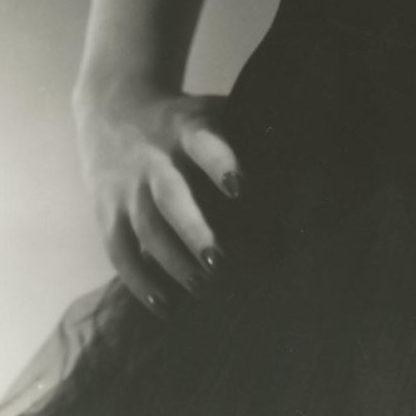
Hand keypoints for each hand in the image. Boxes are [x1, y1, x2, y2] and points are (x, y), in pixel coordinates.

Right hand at [73, 79, 243, 317]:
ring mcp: (127, 187)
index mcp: (187, 129)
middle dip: (194, 231)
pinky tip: (164, 305)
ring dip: (173, 263)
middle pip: (170, 197)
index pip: (205, 144)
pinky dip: (140, 281)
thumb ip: (250, 133)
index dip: (221, 163)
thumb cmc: (185, 121)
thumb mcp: (214, 112)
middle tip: (219, 263)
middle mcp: (154, 158)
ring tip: (203, 288)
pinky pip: (120, 251)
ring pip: (147, 229)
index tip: (241, 187)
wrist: (114, 109)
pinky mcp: (107, 212)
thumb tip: (309, 158)